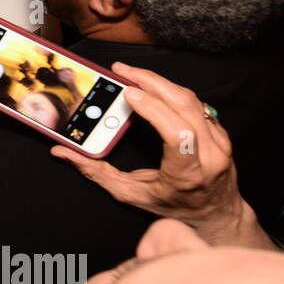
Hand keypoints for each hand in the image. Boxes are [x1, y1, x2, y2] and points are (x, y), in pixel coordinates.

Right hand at [49, 63, 272, 247]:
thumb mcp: (131, 194)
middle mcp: (210, 155)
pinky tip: (153, 87)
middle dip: (151, 82)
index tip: (129, 93)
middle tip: (122, 70)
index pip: (178, 134)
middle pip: (184, 106)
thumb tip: (63, 153)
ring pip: (190, 99)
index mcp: (187, 174)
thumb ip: (96, 173)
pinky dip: (171, 92)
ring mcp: (219, 142)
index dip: (154, 109)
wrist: (216, 214)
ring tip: (133, 74)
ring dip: (160, 82)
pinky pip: (196, 104)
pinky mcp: (220, 132)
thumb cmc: (174, 206)